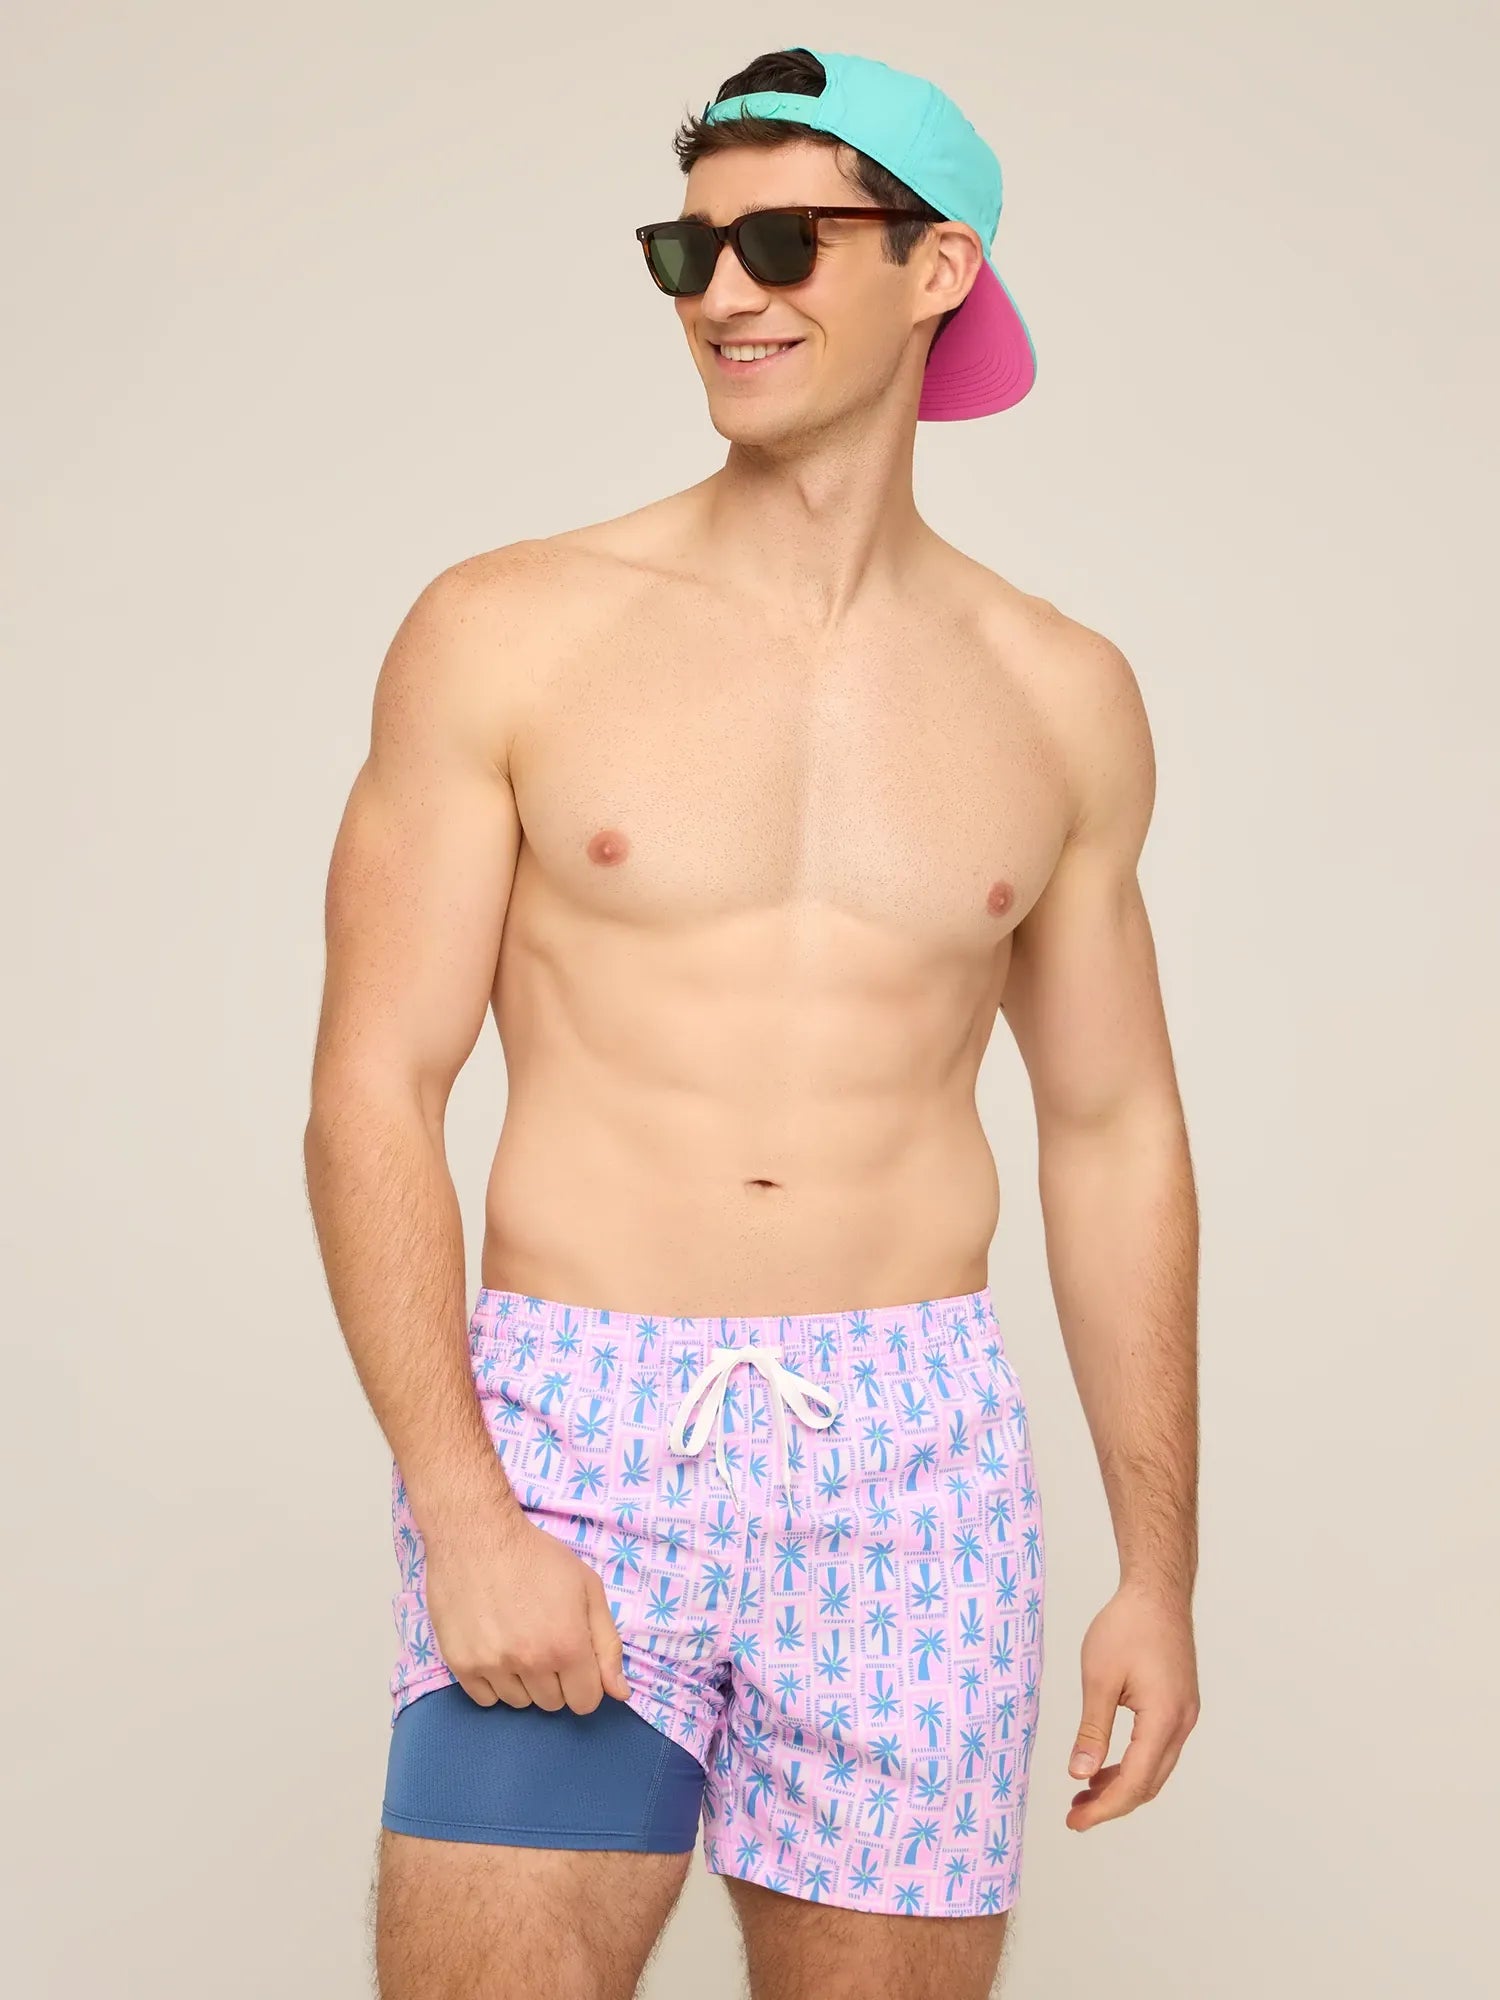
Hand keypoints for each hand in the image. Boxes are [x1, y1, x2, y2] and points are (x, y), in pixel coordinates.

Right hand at [422, 1504, 631, 1713]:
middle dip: (555, 1679)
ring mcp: (492, 1666)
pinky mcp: (461, 1664)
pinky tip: (495, 1649)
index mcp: (567, 1645)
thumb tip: (620, 1693)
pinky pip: (485, 1699)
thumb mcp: (588, 1587)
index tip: (574, 1659)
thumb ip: (607, 1643)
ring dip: (523, 1681)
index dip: (585, 1682)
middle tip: (543, 1641)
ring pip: (519, 1703)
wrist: (478, 1535)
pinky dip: (493, 1682)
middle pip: (552, 1703)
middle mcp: (530, 1663)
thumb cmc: (538, 1557)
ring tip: (517, 1641)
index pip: (585, 1702)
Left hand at [1066, 1582, 1199, 1829]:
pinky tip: (1105, 1766)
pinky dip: (1132, 1765)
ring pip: (1155, 1769)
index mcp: (1164, 1719)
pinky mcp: (1179, 1706)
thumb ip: (1092, 1730)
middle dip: (1112, 1804)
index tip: (1075, 1821)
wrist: (1157, 1591)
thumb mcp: (1099, 1677)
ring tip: (1084, 1794)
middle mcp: (1182, 1723)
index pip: (1135, 1782)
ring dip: (1122, 1786)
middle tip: (1075, 1815)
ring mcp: (1184, 1715)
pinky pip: (1157, 1750)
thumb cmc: (1126, 1626)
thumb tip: (1079, 1774)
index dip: (1104, 1808)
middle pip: (1149, 1783)